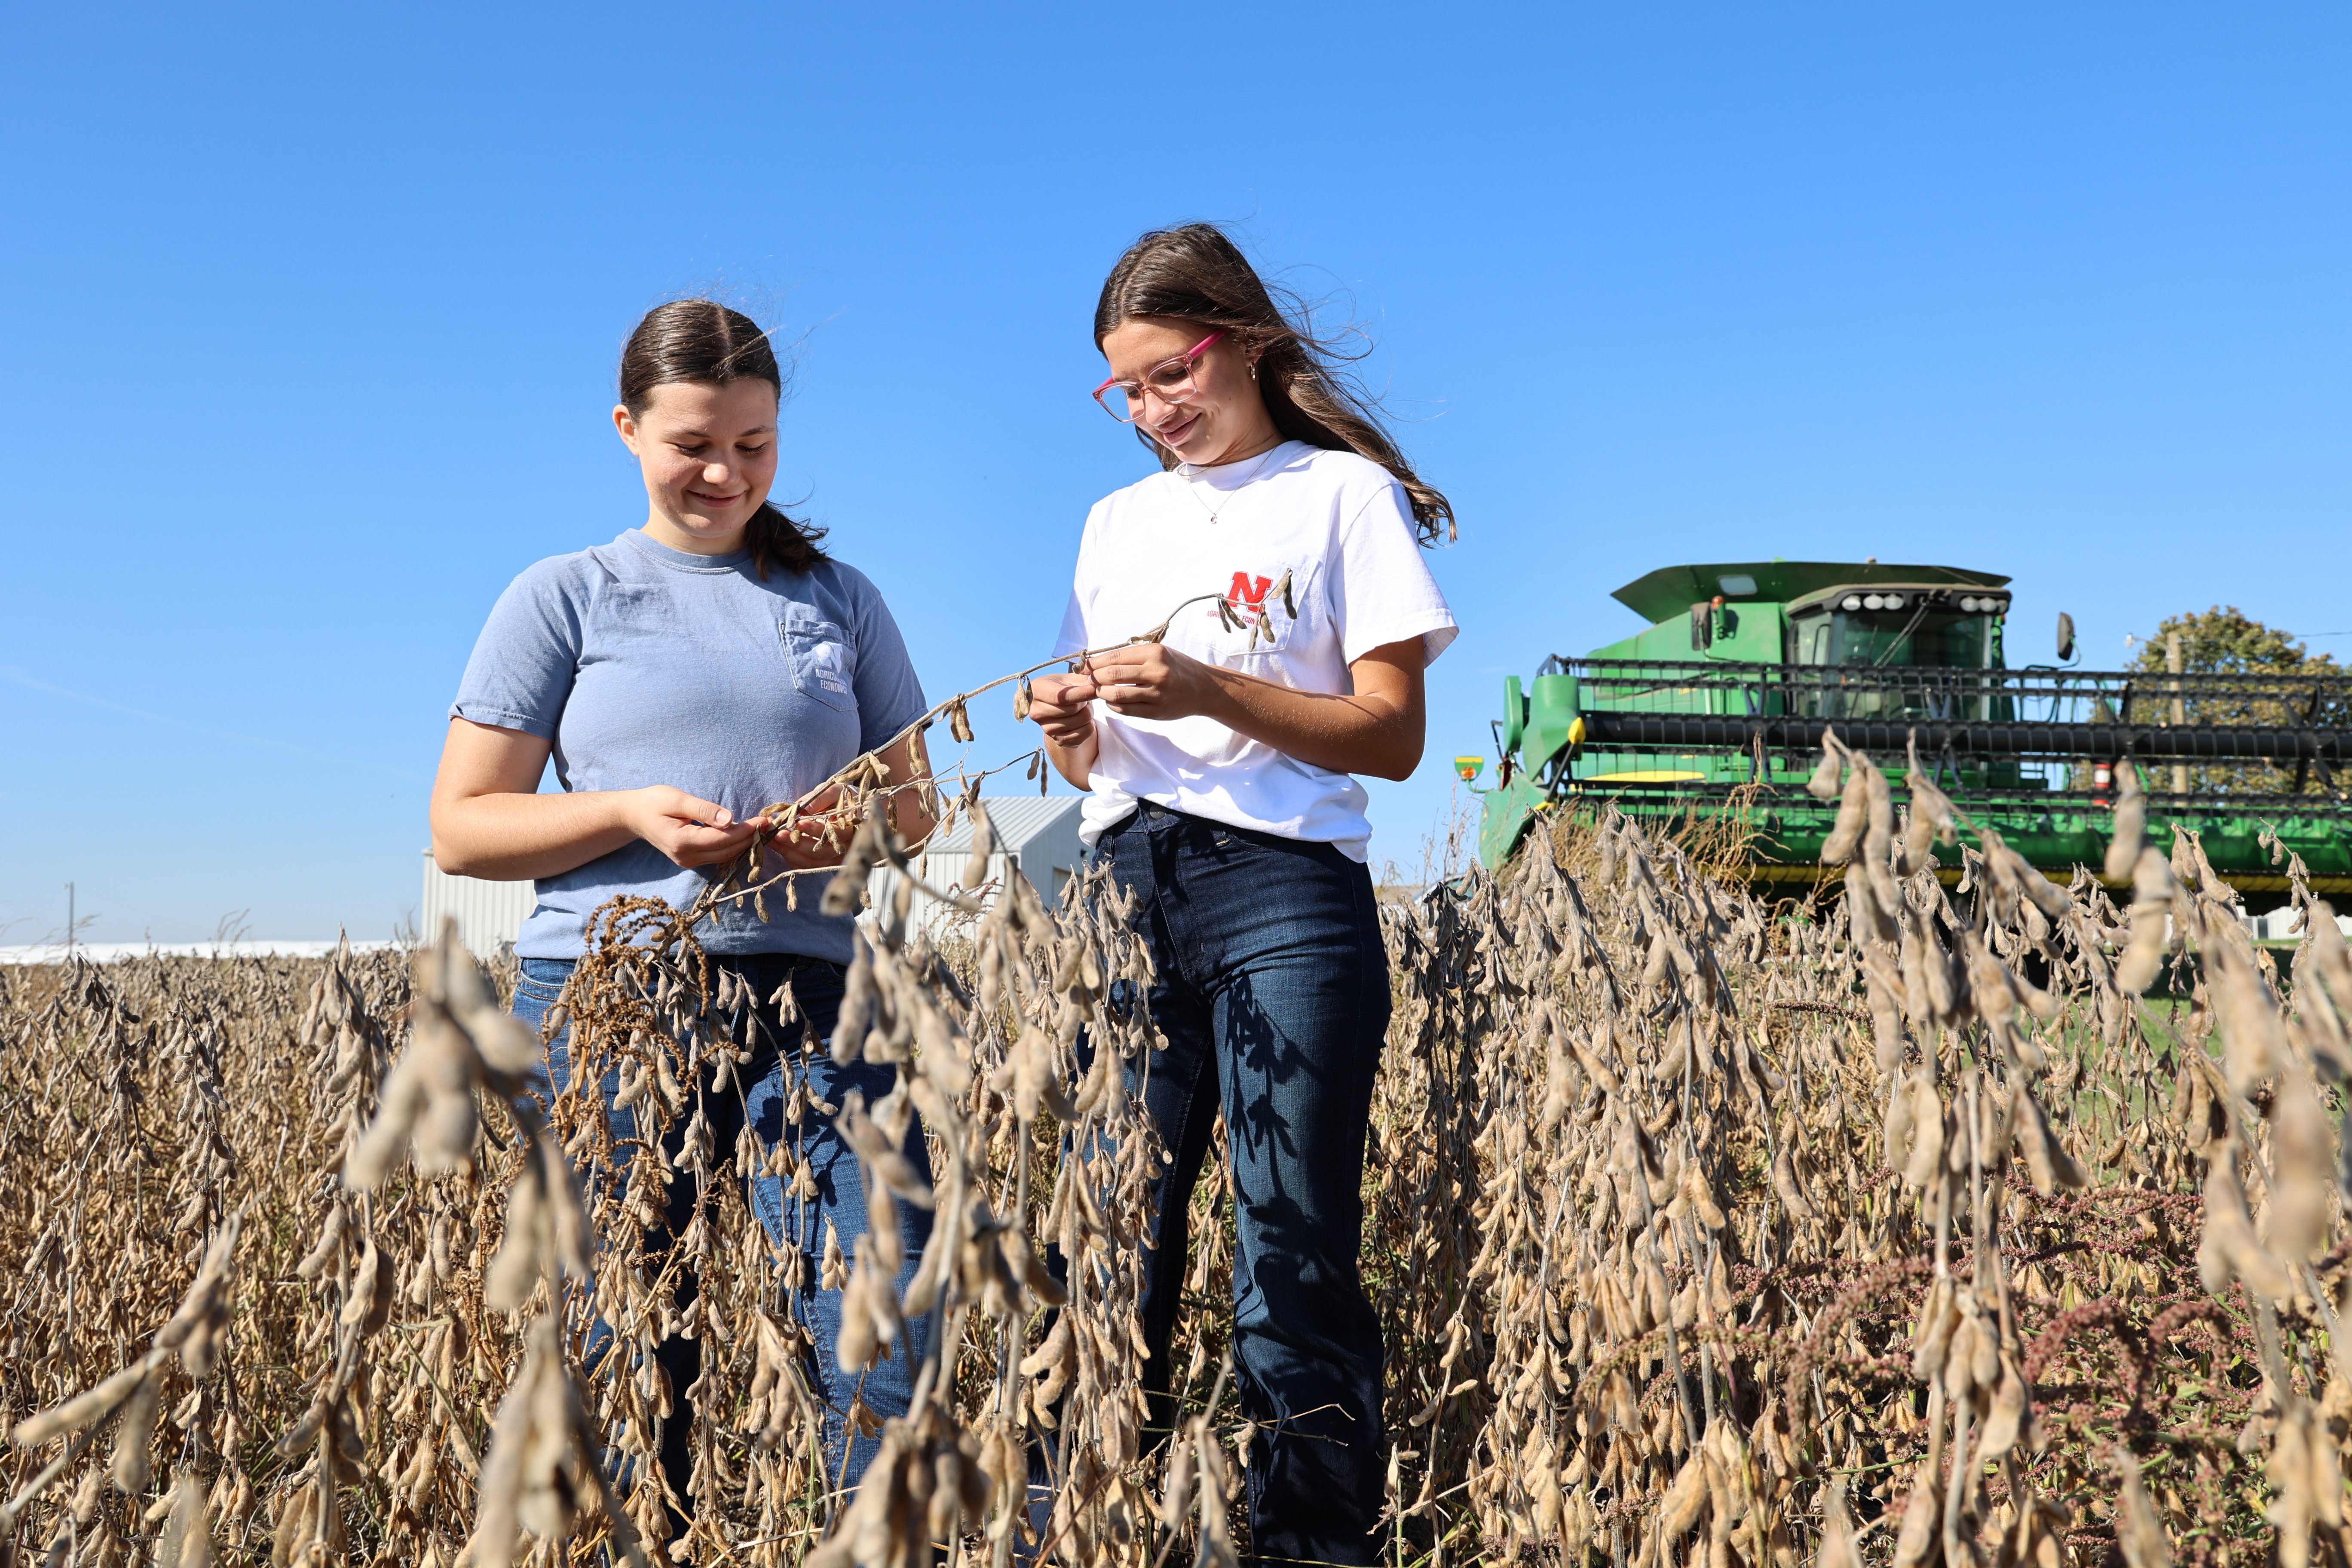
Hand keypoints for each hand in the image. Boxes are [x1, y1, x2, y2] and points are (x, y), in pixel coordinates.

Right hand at [625, 786, 767, 869]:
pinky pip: (717, 856)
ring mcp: (687, 862)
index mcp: (681, 841)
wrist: (634, 816)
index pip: (722, 839)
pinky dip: (732, 846)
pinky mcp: (690, 860)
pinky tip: (745, 834)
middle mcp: (685, 857)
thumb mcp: (677, 799)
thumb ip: (704, 810)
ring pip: (724, 856)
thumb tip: (730, 819)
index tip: (764, 820)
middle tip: (769, 823)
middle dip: (750, 838)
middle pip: (727, 851)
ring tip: (762, 828)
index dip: (746, 831)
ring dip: (744, 843)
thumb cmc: (654, 802)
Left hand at [764, 783, 857, 871]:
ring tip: (773, 840)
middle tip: (780, 834)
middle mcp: (845, 847)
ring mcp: (834, 858)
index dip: (816, 830)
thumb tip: (803, 808)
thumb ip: (821, 798)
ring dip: (790, 852)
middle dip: (799, 844)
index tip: (799, 823)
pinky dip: (791, 858)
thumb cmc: (840, 799)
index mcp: (851, 829)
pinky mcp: (823, 863)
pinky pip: (806, 866)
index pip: (835, 833)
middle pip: (822, 852)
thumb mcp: (834, 791)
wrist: (846, 809)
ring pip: (813, 862)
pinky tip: (778, 847)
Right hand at [1027, 671, 1099, 747]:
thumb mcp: (1068, 679)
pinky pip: (1085, 733)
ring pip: (1081, 721)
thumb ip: (1081, 680)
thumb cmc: (1062, 688)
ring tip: (1082, 708)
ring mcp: (1046, 729)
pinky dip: (1089, 725)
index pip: (1061, 697)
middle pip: (1073, 709)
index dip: (1081, 693)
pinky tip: (1082, 720)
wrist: (1055, 708)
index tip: (1094, 689)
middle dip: (1085, 701)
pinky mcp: (1058, 740)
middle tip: (1084, 698)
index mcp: (1036, 691)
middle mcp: (1037, 712)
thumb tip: (1096, 685)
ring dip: (1088, 713)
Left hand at [1081, 642, 1223, 721]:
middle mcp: (1156, 672)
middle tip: (1088, 680)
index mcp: (1154, 653)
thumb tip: (1096, 661)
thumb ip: (1131, 656)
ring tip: (1100, 690)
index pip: (1114, 657)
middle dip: (1094, 678)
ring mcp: (1157, 694)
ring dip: (1101, 693)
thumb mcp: (1158, 653)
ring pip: (1115, 694)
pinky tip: (1113, 700)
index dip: (1094, 663)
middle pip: (1111, 675)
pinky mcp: (1156, 712)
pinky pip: (1125, 710)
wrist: (1204, 689)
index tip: (1084, 666)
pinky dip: (1113, 705)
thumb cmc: (1176, 668)